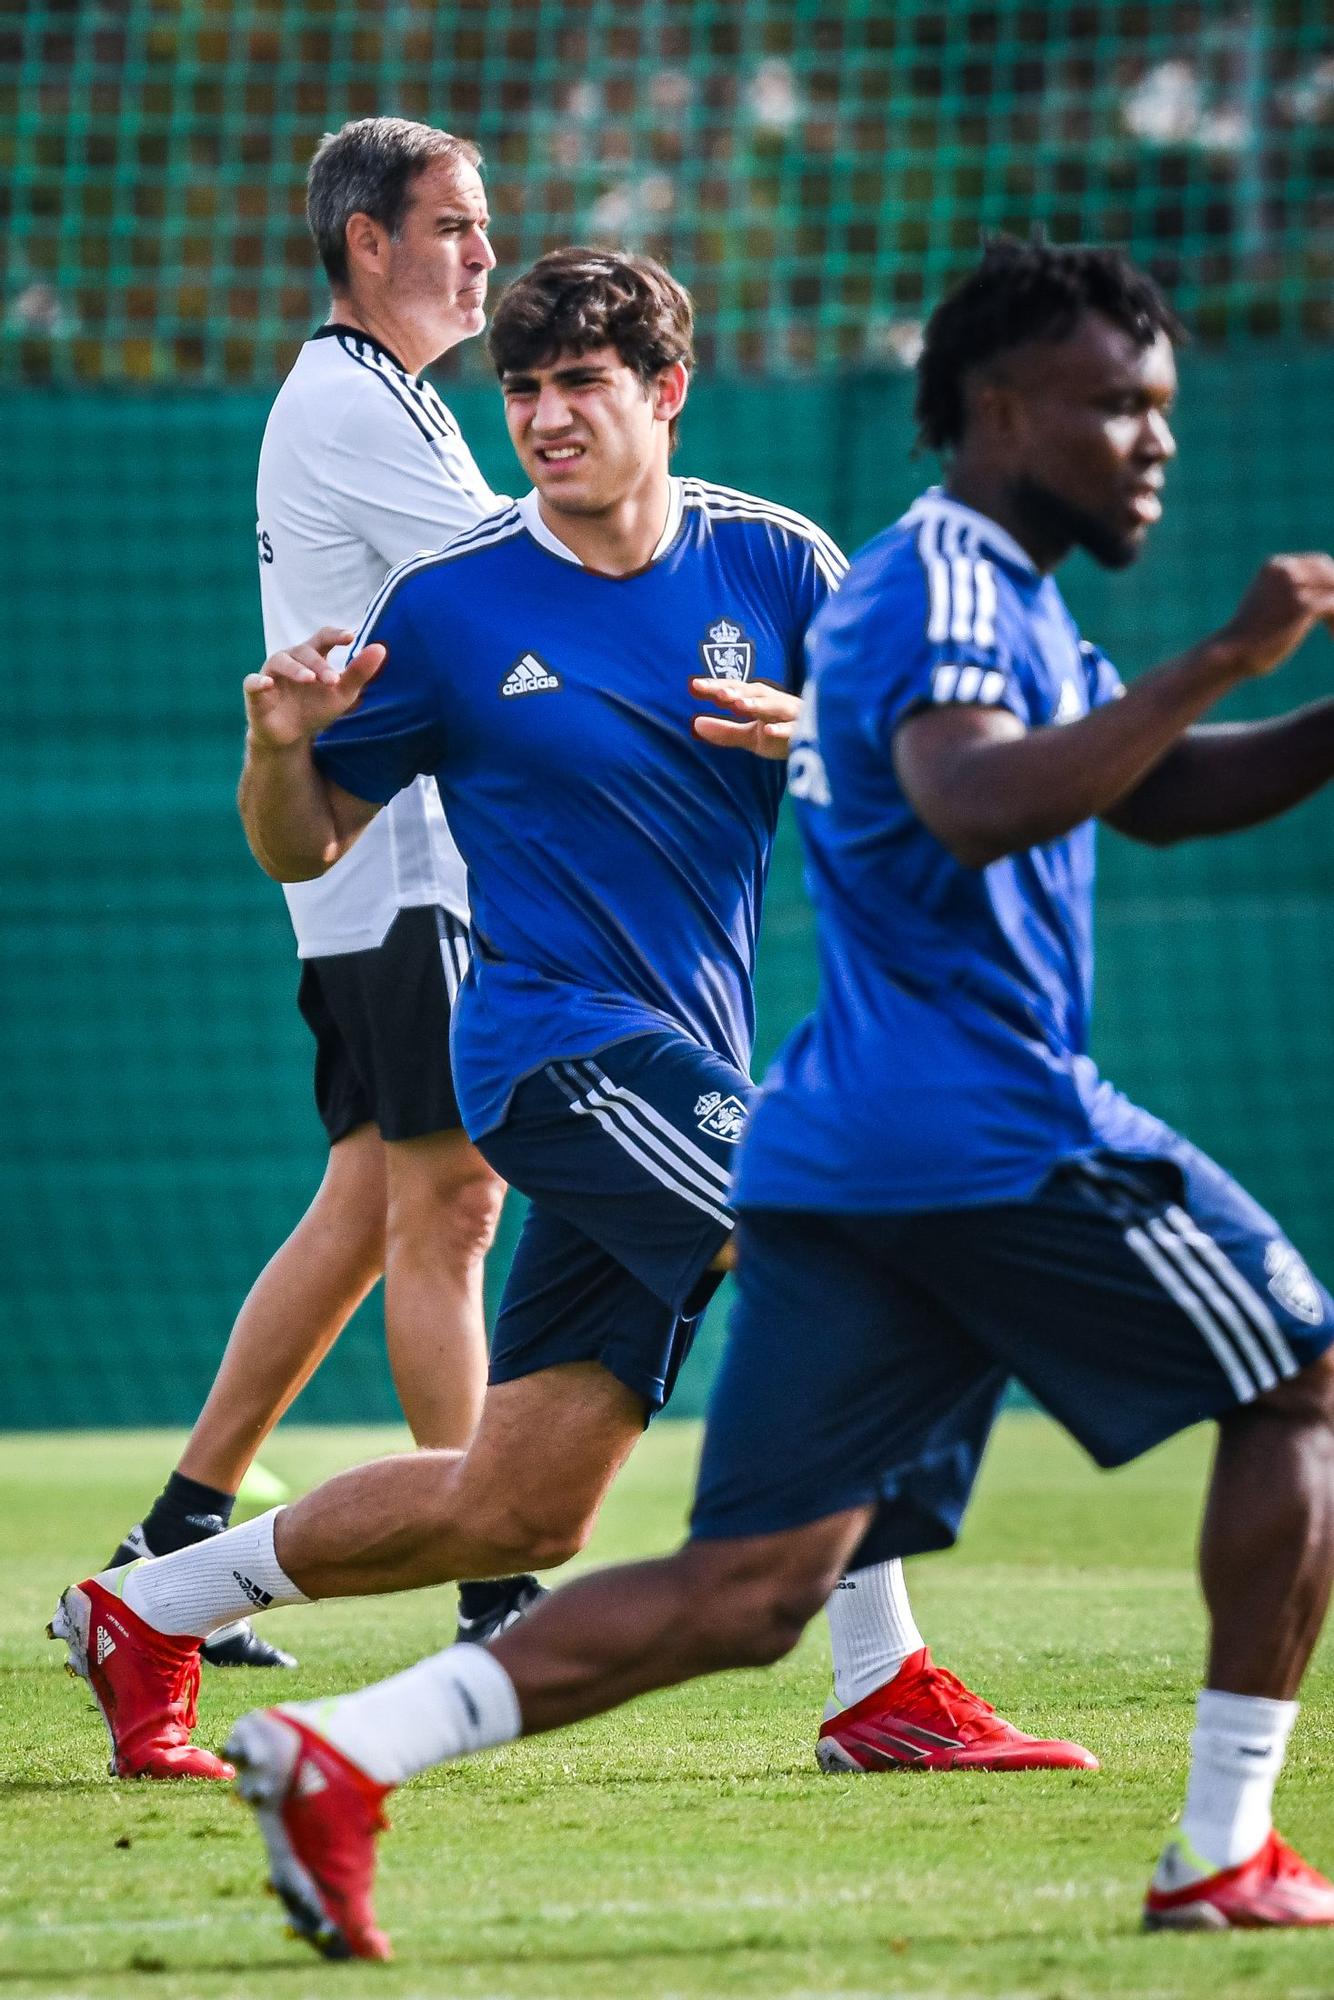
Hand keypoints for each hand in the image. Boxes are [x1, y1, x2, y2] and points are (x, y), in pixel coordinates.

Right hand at [243, 625, 386, 750]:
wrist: (291, 735)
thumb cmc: (316, 707)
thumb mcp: (342, 693)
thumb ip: (359, 672)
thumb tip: (381, 648)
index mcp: (312, 656)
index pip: (323, 637)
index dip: (335, 635)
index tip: (351, 636)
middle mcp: (290, 659)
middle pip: (303, 651)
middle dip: (319, 664)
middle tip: (334, 679)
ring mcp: (271, 673)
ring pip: (280, 661)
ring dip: (295, 669)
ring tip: (310, 679)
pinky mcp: (254, 692)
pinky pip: (252, 682)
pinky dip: (258, 682)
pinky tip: (268, 684)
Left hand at [689, 675, 800, 760]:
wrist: (821, 745)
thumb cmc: (783, 736)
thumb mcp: (751, 737)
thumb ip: (726, 731)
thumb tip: (696, 725)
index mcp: (760, 701)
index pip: (735, 690)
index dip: (716, 687)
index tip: (694, 685)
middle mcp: (775, 702)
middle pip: (753, 693)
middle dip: (736, 692)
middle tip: (717, 693)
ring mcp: (791, 715)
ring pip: (774, 706)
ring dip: (757, 704)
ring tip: (738, 705)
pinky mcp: (804, 731)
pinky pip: (794, 729)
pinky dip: (783, 729)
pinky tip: (770, 730)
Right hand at [1214, 554, 1333, 679]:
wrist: (1232, 653)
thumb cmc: (1250, 636)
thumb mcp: (1268, 603)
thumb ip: (1290, 590)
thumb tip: (1322, 587)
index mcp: (1276, 565)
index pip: (1319, 565)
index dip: (1330, 586)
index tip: (1329, 609)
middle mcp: (1286, 569)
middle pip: (1331, 576)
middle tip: (1332, 622)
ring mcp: (1294, 586)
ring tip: (1333, 633)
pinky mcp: (1302, 605)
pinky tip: (1332, 637)